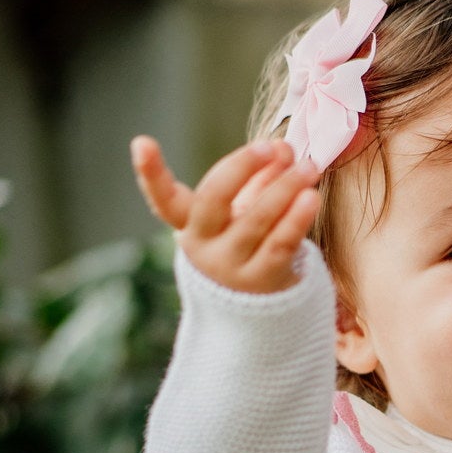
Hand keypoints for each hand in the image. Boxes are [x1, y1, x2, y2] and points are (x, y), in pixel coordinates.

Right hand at [130, 135, 321, 294]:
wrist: (261, 310)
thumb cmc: (248, 243)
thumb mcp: (246, 207)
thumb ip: (261, 174)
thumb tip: (283, 148)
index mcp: (189, 225)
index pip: (164, 200)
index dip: (150, 173)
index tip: (141, 142)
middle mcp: (203, 247)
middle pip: (213, 200)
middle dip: (240, 168)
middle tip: (269, 147)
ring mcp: (232, 267)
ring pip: (256, 220)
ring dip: (284, 189)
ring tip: (308, 167)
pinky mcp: (263, 280)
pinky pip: (281, 244)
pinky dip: (296, 219)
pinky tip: (311, 197)